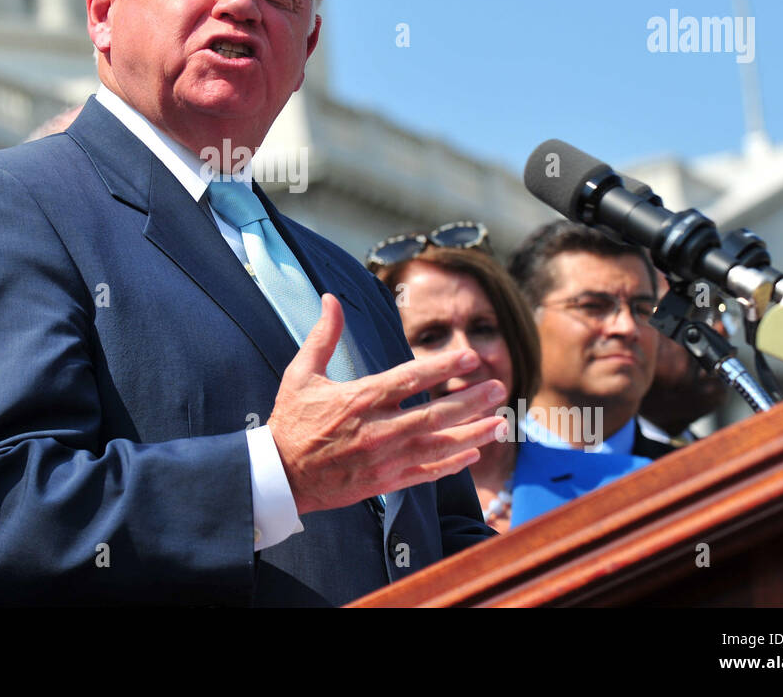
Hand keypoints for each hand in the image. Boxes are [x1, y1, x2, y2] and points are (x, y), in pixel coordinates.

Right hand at [266, 294, 507, 515]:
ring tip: (501, 422)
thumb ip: (323, 336)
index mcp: (361, 398)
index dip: (444, 367)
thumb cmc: (291, 421)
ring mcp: (385, 459)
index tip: (471, 357)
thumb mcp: (301, 373)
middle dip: (471, 400)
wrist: (281, 474)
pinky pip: (426, 472)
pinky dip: (452, 465)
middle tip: (499, 388)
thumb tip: (330, 299)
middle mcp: (380, 429)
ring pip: (438, 446)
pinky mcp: (385, 482)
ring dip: (473, 434)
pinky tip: (474, 455)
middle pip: (435, 414)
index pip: (411, 379)